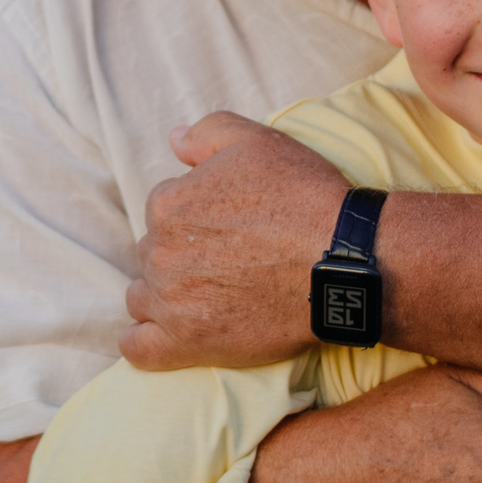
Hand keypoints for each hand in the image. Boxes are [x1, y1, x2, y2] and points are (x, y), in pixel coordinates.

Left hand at [119, 112, 348, 369]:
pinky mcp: (188, 343)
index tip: (226, 226)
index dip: (194, 215)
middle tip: (225, 261)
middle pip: (154, 254)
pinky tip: (165, 334)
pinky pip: (139, 348)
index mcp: (169, 204)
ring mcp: (172, 301)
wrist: (342, 261)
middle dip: (180, 254)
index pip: (163, 209)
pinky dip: (145, 341)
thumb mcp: (257, 141)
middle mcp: (160, 252)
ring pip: (145, 297)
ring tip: (205, 297)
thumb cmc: (305, 197)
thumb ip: (207, 133)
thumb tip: (174, 140)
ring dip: (165, 295)